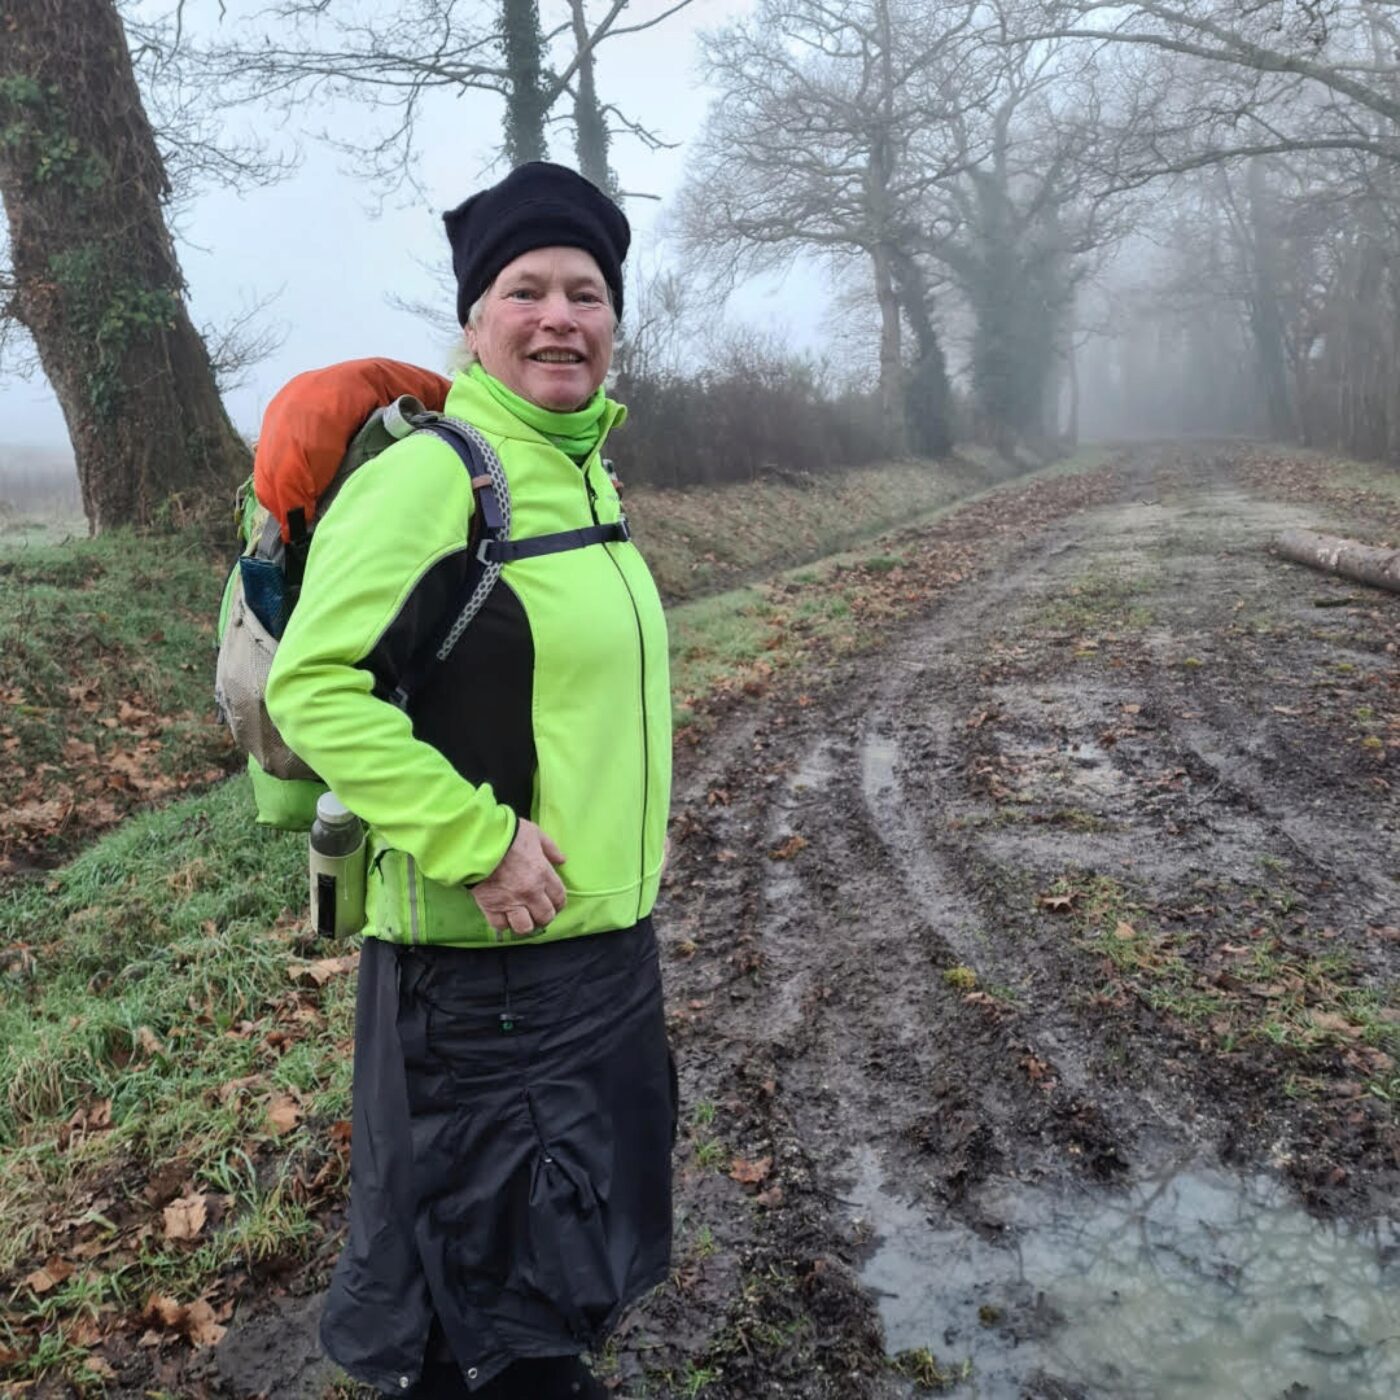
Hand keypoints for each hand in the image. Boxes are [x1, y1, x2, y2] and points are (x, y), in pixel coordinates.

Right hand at [470, 818, 567, 936]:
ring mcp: (510, 901)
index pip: (559, 898)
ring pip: (525, 927)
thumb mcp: (535, 833)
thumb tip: (561, 860)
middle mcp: (530, 892)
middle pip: (545, 916)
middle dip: (544, 916)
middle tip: (538, 912)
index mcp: (543, 874)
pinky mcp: (490, 906)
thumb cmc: (507, 833)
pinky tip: (503, 916)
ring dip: (525, 924)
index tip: (554, 904)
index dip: (558, 904)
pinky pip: (500, 926)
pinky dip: (503, 924)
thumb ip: (550, 848)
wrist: (478, 839)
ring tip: (522, 917)